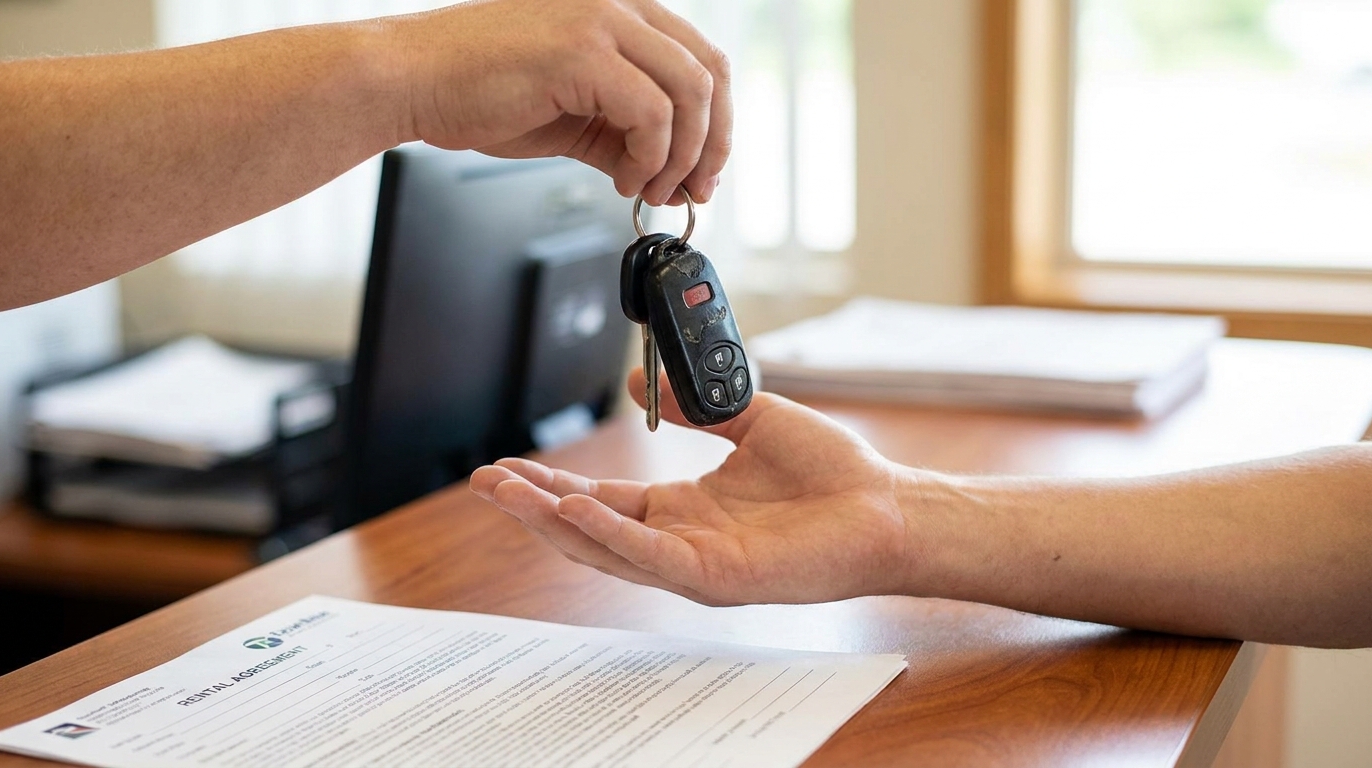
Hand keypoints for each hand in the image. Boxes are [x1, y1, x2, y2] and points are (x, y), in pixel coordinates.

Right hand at [392, 0, 729, 205]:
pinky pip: (651, 113)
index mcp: (619, 10)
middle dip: (711, 143)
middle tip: (692, 189)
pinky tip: (623, 179)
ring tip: (648, 189)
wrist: (411, 80)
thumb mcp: (572, 116)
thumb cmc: (476, 89)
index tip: (705, 172)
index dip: (716, 123)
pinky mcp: (581, 52)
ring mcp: (601, 21)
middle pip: (709, 73)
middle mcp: (617, 4)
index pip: (702, 59)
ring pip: (689, 93)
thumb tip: (671, 177)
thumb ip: (624, 136)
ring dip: (680, 158)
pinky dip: (649, 158)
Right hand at [470, 371, 923, 604]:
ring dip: (554, 520)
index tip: (510, 463)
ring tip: (507, 492)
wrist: (888, 506)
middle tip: (483, 480)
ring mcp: (696, 565)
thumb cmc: (832, 473)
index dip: (554, 483)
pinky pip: (652, 557)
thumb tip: (637, 384)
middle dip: (533, 506)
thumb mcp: (750, 418)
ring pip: (607, 547)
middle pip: (589, 527)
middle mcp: (682, 541)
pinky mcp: (719, 578)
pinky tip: (577, 510)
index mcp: (685, 510)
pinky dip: (611, 535)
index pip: (603, 500)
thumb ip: (690, 403)